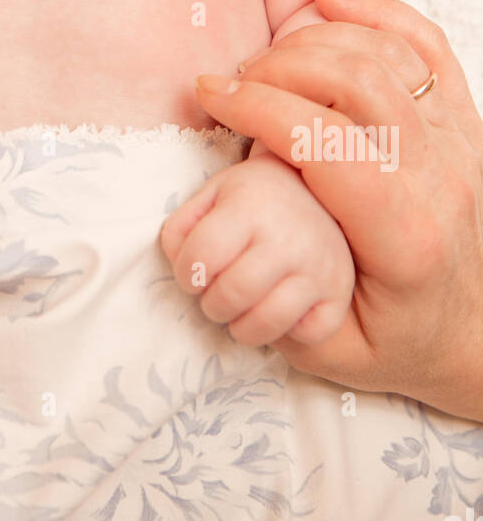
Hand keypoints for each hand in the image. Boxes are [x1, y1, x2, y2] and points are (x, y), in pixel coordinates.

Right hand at [163, 0, 482, 419]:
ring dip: (313, 40)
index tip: (209, 96)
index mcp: (403, 235)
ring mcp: (460, 141)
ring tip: (266, 60)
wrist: (480, 336)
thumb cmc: (402, 342)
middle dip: (276, 67)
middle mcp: (441, 176)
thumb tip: (223, 237)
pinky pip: (427, 43)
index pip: (324, 142)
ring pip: (386, 53)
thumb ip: (276, 302)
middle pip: (355, 81)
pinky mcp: (464, 119)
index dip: (257, 107)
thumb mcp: (332, 352)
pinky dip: (376, 10)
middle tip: (232, 85)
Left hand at [163, 152, 354, 346]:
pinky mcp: (340, 290)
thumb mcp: (210, 195)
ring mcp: (319, 265)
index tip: (194, 273)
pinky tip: (281, 310)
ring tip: (240, 311)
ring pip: (268, 322)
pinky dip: (291, 332)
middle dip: (211, 305)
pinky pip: (311, 333)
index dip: (187, 273)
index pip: (202, 256)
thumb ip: (182, 227)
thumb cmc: (252, 198)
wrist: (313, 188)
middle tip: (216, 296)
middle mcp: (288, 237)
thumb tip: (180, 266)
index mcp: (250, 205)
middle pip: (232, 294)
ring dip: (242, 328)